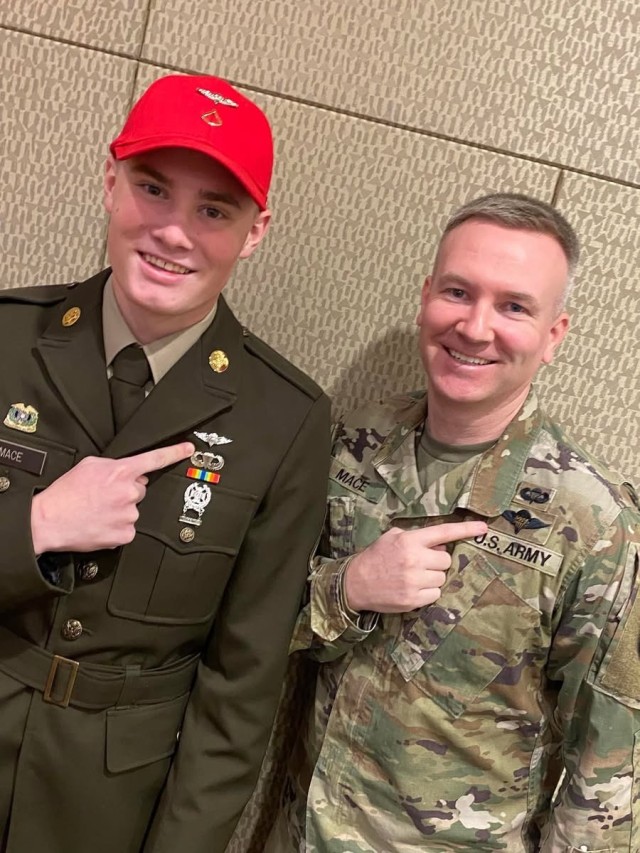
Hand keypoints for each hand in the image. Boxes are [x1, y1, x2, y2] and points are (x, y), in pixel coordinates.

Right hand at [31, 442, 194, 553]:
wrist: (48, 520)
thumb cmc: (65, 493)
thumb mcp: (89, 466)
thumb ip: (114, 465)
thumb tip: (128, 472)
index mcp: (120, 472)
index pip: (155, 459)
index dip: (175, 452)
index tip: (189, 449)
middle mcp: (128, 492)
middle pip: (140, 489)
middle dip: (125, 491)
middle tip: (104, 496)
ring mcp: (128, 515)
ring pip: (133, 509)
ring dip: (120, 510)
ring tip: (98, 511)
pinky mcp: (124, 534)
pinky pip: (128, 528)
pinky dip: (117, 527)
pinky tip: (101, 523)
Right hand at [343, 520, 486, 612]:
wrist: (355, 583)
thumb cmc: (376, 557)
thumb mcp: (392, 538)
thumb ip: (417, 537)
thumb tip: (441, 543)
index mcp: (409, 540)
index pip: (443, 532)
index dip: (466, 530)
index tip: (484, 528)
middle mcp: (414, 559)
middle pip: (446, 559)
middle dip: (437, 561)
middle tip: (420, 563)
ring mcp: (414, 581)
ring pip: (442, 578)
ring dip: (432, 577)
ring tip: (414, 577)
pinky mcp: (413, 599)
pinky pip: (436, 595)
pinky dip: (428, 592)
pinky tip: (412, 589)